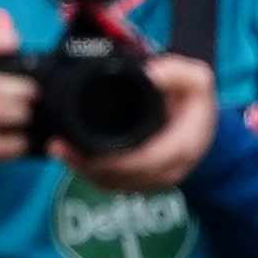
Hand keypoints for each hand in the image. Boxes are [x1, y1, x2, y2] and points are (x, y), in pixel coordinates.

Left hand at [60, 52, 218, 192]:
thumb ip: (179, 73)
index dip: (114, 159)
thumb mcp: (197, 81)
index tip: (83, 144)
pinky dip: (91, 173)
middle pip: (123, 177)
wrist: (200, 128)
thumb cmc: (194, 104)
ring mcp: (152, 180)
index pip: (146, 161)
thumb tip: (150, 74)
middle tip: (58, 146)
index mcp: (182, 147)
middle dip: (88, 165)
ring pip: (114, 184)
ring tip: (59, 150)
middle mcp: (167, 170)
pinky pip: (113, 185)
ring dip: (85, 170)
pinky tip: (72, 158)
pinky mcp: (140, 183)